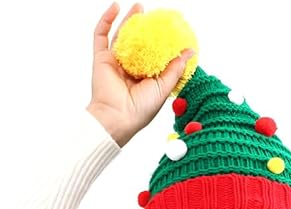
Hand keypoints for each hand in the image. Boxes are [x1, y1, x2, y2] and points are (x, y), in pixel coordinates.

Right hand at [87, 3, 193, 145]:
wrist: (117, 116)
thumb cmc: (140, 109)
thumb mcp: (164, 88)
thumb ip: (175, 69)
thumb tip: (190, 52)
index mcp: (144, 78)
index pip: (153, 55)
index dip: (161, 42)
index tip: (170, 30)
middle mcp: (129, 70)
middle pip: (137, 43)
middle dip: (145, 28)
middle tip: (154, 16)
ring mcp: (114, 63)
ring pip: (121, 36)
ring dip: (129, 20)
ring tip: (139, 6)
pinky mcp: (101, 59)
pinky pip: (101, 35)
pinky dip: (106, 20)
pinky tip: (115, 7)